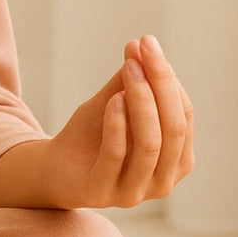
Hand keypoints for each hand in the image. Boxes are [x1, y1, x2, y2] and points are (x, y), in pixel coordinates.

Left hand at [41, 34, 194, 208]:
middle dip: (160, 85)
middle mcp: (164, 181)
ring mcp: (135, 192)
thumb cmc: (91, 135)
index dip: (168, 78)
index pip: (183, 114)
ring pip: (150, 144)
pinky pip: (116, 156)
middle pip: (173, 128)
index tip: (147, 43)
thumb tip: (140, 45)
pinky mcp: (103, 193)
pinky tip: (112, 99)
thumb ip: (128, 81)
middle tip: (142, 51)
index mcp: (176, 159)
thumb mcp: (112, 103)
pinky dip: (117, 124)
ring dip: (141, 101)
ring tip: (129, 69)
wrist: (54, 167)